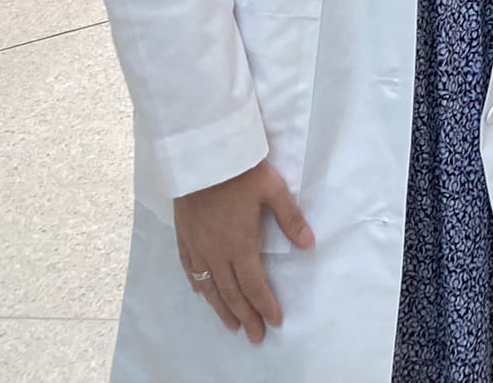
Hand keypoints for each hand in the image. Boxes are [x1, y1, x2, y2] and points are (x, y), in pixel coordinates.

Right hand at [173, 159, 313, 343]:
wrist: (200, 156)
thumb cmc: (240, 171)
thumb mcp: (273, 190)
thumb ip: (290, 218)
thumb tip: (309, 243)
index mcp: (240, 244)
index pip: (254, 284)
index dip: (265, 305)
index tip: (274, 321)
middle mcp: (217, 252)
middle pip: (232, 293)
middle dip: (246, 316)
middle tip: (255, 336)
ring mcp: (198, 246)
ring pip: (209, 287)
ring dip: (221, 308)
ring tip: (232, 325)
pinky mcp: (184, 236)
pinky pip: (190, 269)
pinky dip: (198, 286)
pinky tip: (202, 294)